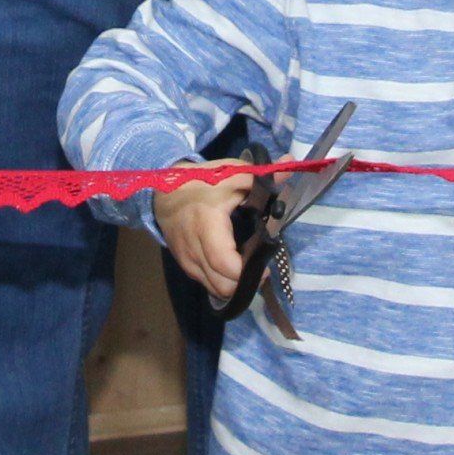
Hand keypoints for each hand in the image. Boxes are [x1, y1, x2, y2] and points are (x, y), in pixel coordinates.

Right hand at [152, 170, 257, 297]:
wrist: (164, 193)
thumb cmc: (201, 183)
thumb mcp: (232, 174)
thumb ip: (263, 176)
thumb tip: (290, 165)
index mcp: (207, 225)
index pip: (225, 263)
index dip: (248, 271)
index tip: (266, 263)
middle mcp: (194, 248)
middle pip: (222, 286)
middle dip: (245, 283)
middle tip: (261, 268)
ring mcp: (188, 260)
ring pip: (214, 290)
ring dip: (234, 286)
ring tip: (249, 270)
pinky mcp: (185, 266)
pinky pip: (207, 284)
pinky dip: (223, 282)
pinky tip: (234, 269)